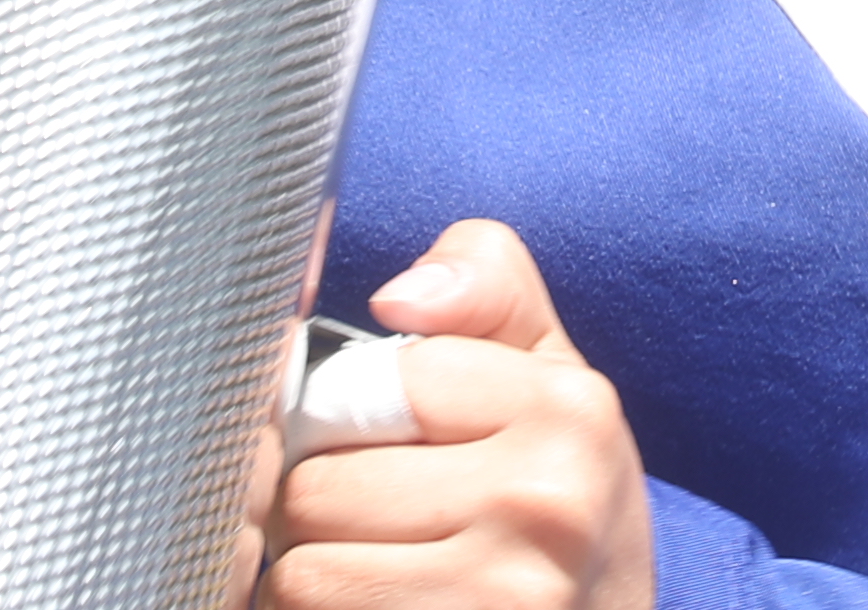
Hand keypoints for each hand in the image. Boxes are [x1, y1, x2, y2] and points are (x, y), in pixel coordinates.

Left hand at [257, 222, 652, 609]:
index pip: (369, 384)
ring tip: (377, 577)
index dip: (355, 418)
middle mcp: (544, 504)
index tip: (398, 449)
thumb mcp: (550, 375)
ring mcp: (502, 597)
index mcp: (566, 409)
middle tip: (380, 528)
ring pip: (300, 573)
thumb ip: (487, 288)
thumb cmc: (560, 500)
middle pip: (317, 487)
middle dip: (321, 509)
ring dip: (313, 579)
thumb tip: (397, 297)